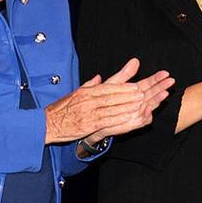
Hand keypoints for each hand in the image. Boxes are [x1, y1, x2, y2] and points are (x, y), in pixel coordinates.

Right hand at [44, 58, 173, 144]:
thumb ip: (90, 85)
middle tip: (155, 89)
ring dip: (135, 104)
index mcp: (88, 91)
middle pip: (118, 95)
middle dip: (138, 92)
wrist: (46, 124)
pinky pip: (110, 121)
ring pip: (117, 107)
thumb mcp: (75, 93)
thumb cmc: (61, 109)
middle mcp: (90, 100)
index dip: (130, 85)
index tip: (143, 84)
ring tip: (150, 101)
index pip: (113, 86)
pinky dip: (123, 119)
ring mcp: (90, 113)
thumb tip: (100, 76)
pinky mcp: (89, 126)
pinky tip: (135, 117)